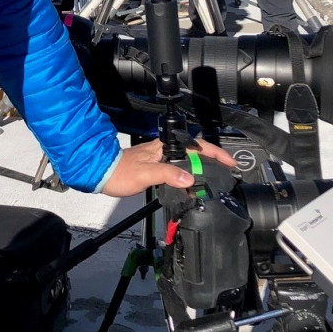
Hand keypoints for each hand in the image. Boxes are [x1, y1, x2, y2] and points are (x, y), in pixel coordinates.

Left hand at [101, 137, 237, 197]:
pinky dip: (190, 175)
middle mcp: (165, 150)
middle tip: (227, 171)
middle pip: (195, 152)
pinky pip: (180, 169)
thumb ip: (168, 174)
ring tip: (215, 179)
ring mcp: (161, 158)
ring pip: (188, 161)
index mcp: (164, 147)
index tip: (229, 162)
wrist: (103, 174)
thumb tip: (188, 178)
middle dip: (213, 160)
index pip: (196, 146)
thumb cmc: (120, 172)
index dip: (215, 153)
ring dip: (203, 168)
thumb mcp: (146, 173)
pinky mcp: (157, 167)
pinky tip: (192, 186)